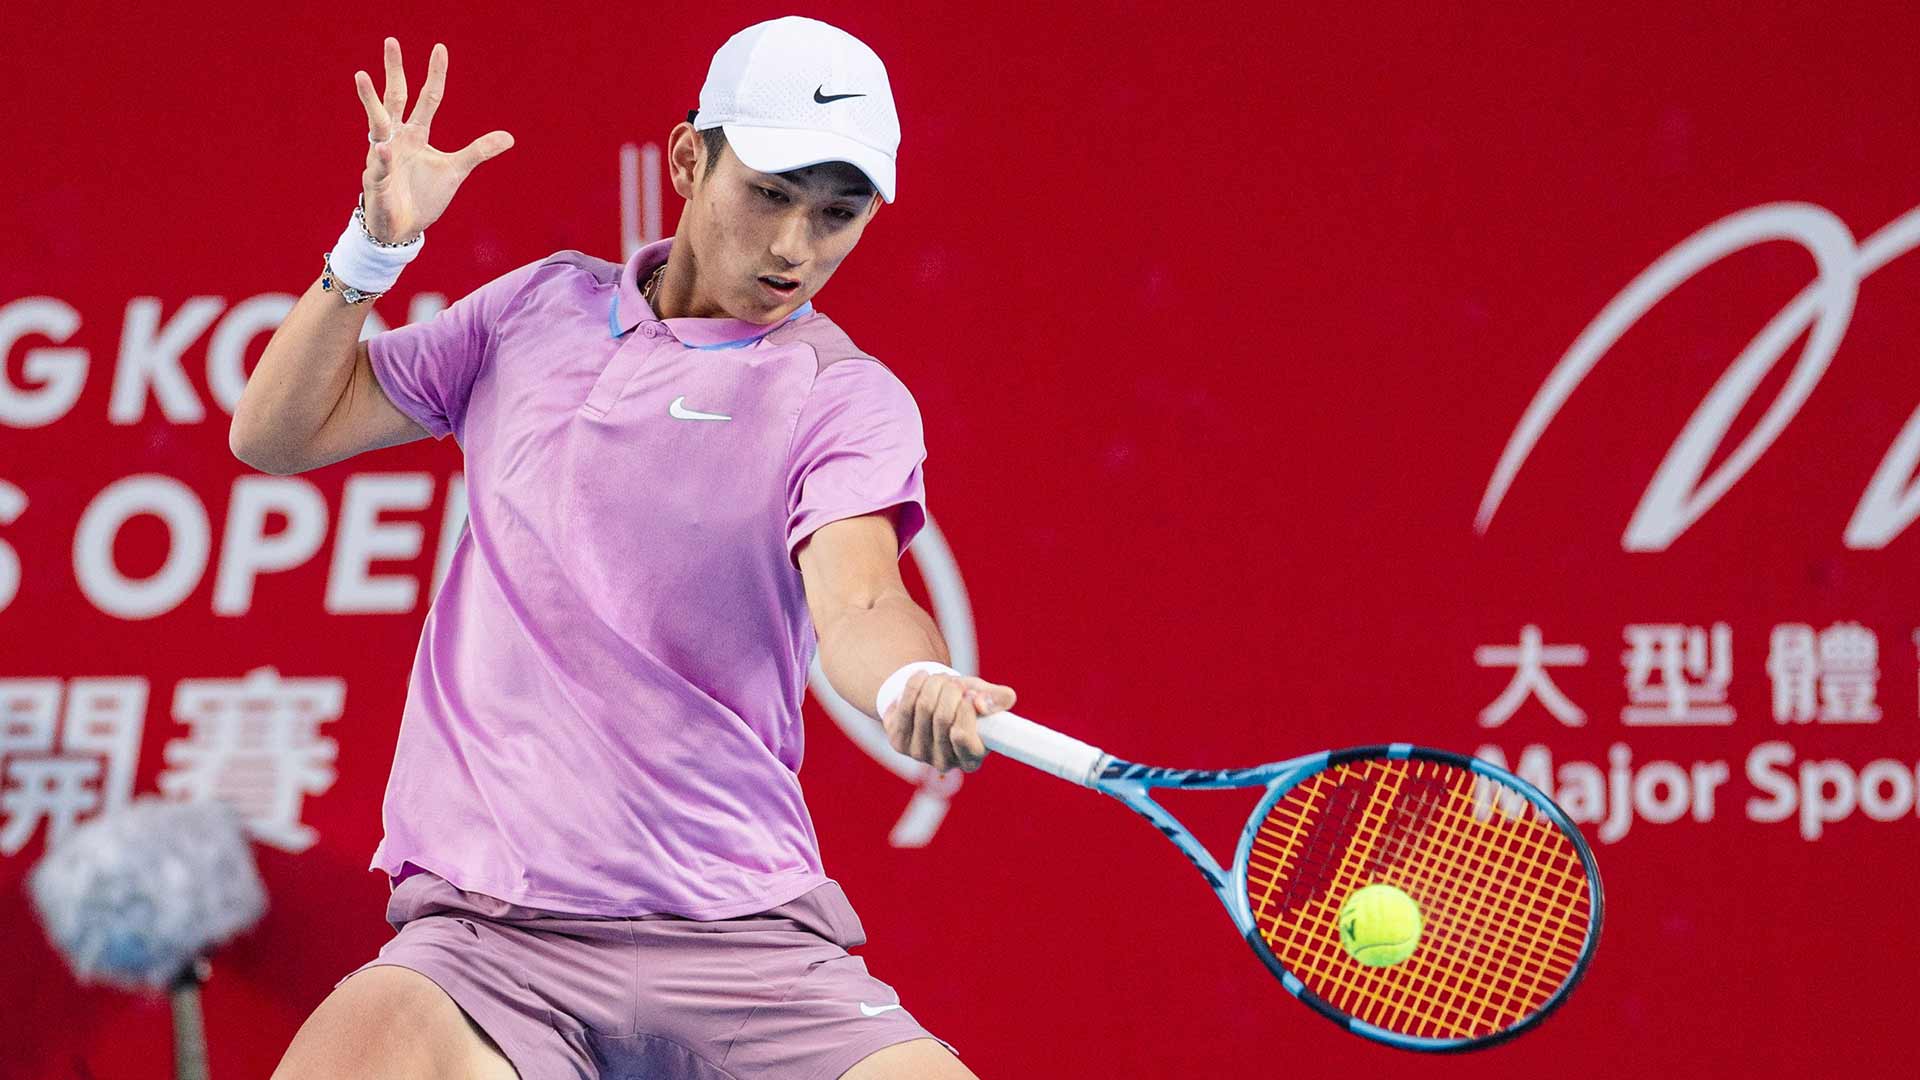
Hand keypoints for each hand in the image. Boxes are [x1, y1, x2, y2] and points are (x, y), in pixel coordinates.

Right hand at [354, 38, 513, 243]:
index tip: (440, 48)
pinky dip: (382, 160)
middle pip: (395, 98)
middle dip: (394, 70)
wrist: (402, 228)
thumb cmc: (424, 195)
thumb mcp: (455, 170)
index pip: (428, 98)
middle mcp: (396, 138)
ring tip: (362, 76)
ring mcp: (383, 157)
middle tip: (392, 41)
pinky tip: (383, 150)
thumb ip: (478, 151)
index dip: (435, 75)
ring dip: (369, 101)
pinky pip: (379, 168)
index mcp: (416, 133)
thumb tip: (510, 136)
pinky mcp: (377, 181)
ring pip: (376, 125)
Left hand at [883, 672, 1016, 773]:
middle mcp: (944, 763)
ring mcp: (919, 754)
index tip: (970, 693)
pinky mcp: (898, 742)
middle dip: (951, 690)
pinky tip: (922, 677)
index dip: (966, 710)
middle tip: (956, 682)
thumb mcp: (988, 697)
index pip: (963, 736)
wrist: (935, 700)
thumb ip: (999, 699)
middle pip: (942, 717)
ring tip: (941, 679)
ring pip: (924, 708)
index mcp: (971, 759)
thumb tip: (980, 703)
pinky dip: (915, 684)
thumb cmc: (967, 701)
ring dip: (934, 684)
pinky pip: (905, 706)